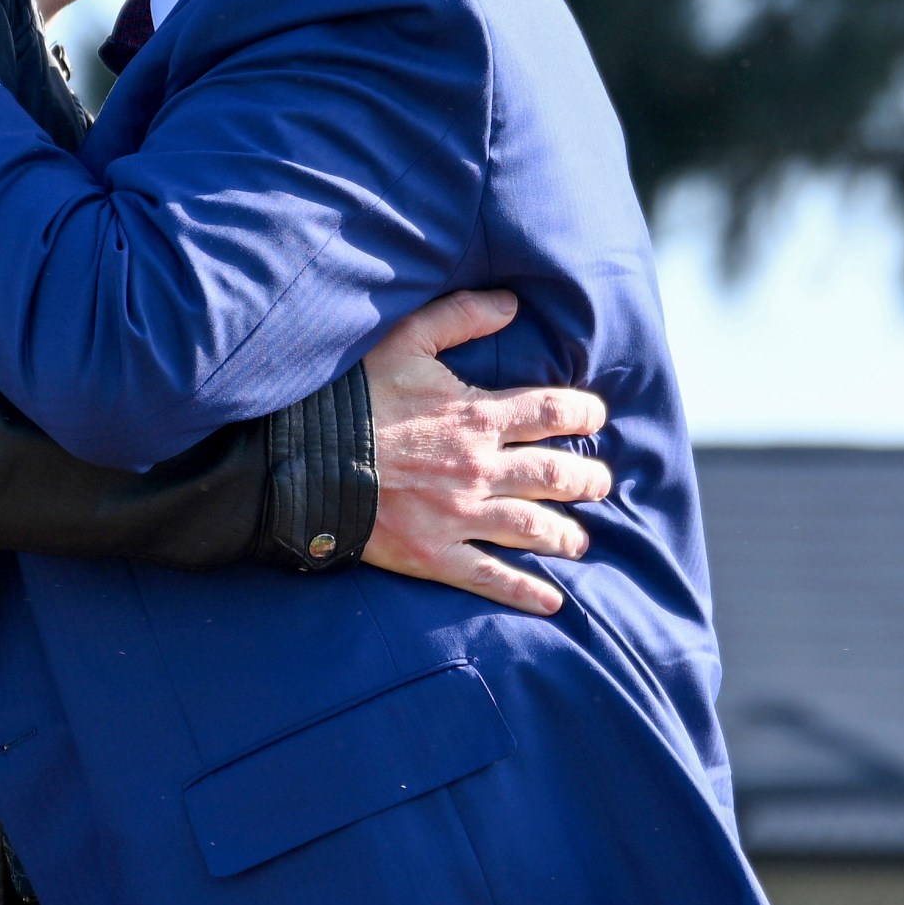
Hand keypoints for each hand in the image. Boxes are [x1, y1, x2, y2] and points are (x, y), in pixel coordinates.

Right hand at [362, 290, 611, 614]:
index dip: (583, 413)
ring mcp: (459, 515)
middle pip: (556, 475)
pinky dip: (524, 592)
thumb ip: (460, 317)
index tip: (595, 417)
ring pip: (533, 528)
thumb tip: (512, 303)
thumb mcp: (405, 341)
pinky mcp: (434, 554)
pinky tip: (552, 601)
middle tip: (600, 484)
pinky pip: (490, 577)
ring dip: (566, 536)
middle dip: (587, 480)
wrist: (303, 458)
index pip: (553, 412)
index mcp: (477, 417)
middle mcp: (479, 468)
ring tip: (580, 541)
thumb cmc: (352, 397)